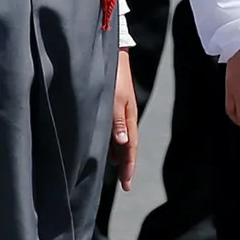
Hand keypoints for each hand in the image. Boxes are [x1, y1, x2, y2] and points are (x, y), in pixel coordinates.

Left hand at [111, 52, 139, 190]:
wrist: (113, 52)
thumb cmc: (112, 75)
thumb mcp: (113, 99)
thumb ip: (117, 121)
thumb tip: (123, 143)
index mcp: (128, 118)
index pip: (130, 148)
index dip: (128, 168)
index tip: (126, 186)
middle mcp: (126, 116)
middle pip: (128, 147)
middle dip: (126, 165)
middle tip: (125, 184)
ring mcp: (121, 110)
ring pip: (122, 139)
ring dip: (120, 154)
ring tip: (116, 169)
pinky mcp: (115, 104)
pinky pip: (116, 130)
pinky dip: (114, 143)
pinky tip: (109, 147)